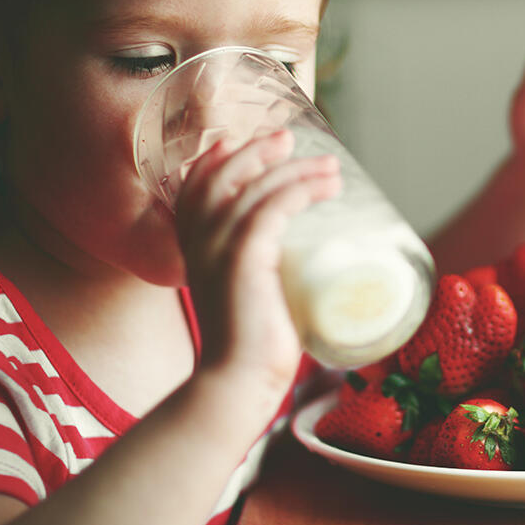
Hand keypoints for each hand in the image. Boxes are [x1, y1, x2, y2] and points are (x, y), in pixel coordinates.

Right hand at [174, 130, 340, 395]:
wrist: (236, 384)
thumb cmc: (250, 350)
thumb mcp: (247, 298)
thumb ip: (259, 276)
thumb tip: (302, 267)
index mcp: (193, 247)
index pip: (196, 186)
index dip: (219, 158)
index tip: (249, 142)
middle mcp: (199, 241)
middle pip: (223, 174)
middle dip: (260, 151)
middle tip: (293, 141)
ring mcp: (218, 248)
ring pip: (256, 187)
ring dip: (297, 169)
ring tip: (331, 168)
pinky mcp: (243, 259)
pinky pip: (272, 208)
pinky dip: (300, 190)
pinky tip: (325, 186)